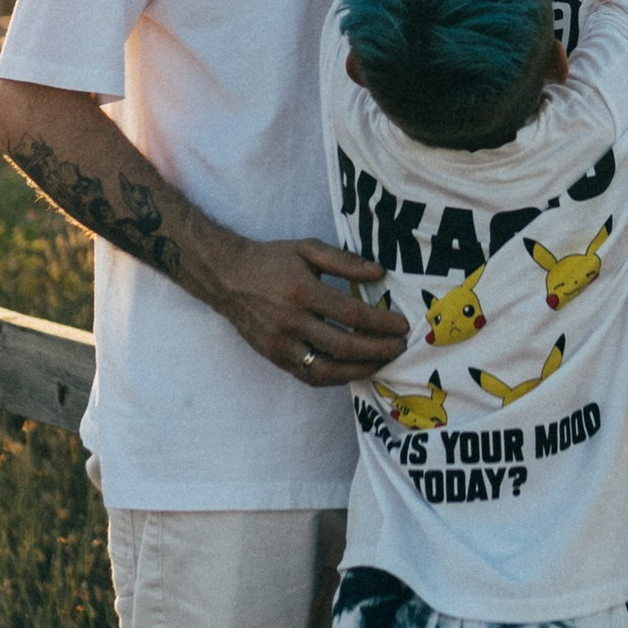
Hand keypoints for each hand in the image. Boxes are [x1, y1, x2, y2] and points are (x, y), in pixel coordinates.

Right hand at [216, 235, 409, 385]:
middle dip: (378, 350)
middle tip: (400, 347)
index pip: (351, 314)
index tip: (402, 325)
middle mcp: (290, 322)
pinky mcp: (274, 357)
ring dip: (359, 370)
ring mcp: (280, 344)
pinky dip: (335, 378)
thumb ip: (345, 261)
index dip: (381, 323)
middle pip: (343, 345)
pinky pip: (309, 376)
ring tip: (381, 363)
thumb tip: (379, 274)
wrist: (226, 277)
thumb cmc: (271, 260)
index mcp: (302, 292)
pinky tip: (353, 370)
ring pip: (326, 370)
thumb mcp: (308, 249)